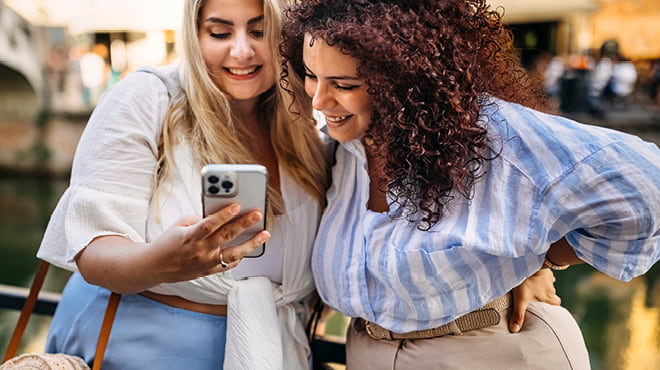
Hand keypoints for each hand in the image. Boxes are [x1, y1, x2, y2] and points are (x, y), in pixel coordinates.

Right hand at [76, 203, 269, 292]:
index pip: (209, 224)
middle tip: (257, 214)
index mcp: (189, 237)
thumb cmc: (169, 241)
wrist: (155, 267)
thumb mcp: (180, 225)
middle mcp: (199, 251)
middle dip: (244, 224)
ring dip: (251, 244)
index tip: (237, 205)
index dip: (224, 215)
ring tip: (264, 234)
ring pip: (234, 254)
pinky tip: (251, 247)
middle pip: (226, 236)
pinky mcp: (209, 271)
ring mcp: (206, 263)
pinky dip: (240, 256)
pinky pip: (229, 264)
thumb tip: (222, 213)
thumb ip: (200, 219)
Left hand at [508, 268, 560, 332]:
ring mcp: (550, 279)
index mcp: (549, 299)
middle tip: (539, 299)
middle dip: (547, 298)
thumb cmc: (527, 281)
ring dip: (543, 287)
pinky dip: (540, 276)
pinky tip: (534, 275)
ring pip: (549, 286)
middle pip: (553, 297)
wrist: (531, 262)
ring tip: (533, 288)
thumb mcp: (521, 300)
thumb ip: (518, 315)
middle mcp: (552, 290)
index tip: (548, 311)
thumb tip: (514, 330)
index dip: (552, 310)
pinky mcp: (545, 270)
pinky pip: (545, 275)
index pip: (556, 307)